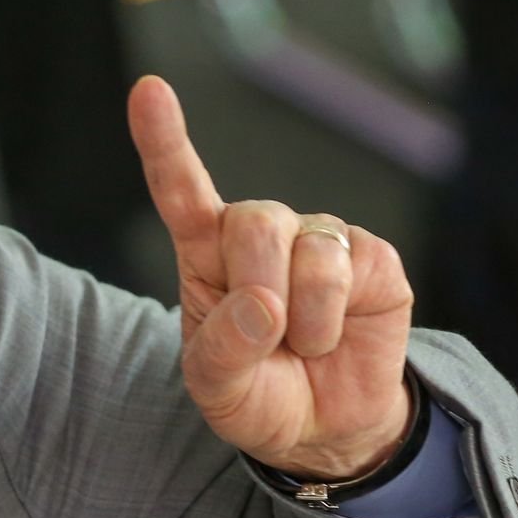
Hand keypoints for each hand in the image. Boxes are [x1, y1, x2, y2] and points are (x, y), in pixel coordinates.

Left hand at [127, 76, 413, 479]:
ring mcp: (316, 238)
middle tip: (266, 338)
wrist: (325, 427)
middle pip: (252, 221)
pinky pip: (348, 271)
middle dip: (258, 289)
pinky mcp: (369, 256)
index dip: (164, 139)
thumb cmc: (257, 394)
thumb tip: (262, 305)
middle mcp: (258, 231)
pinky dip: (332, 323)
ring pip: (305, 249)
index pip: (180, 188)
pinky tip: (333, 335)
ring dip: (301, 322)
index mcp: (204, 252)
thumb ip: (222, 349)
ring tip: (302, 345)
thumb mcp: (215, 388)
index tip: (149, 90)